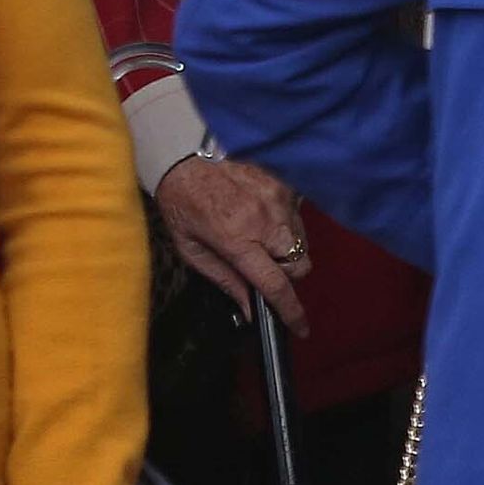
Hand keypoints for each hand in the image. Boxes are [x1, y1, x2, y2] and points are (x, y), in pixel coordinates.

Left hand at [155, 155, 310, 335]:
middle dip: (286, 274)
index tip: (300, 328)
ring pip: (301, 240)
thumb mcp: (192, 251)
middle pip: (299, 265)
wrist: (182, 156)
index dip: (291, 312)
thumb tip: (250, 310)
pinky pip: (296, 214)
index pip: (276, 284)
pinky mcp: (282, 181)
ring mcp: (277, 197)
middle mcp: (264, 219)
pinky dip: (284, 222)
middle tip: (262, 265)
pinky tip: (261, 215)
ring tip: (258, 236)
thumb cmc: (181, 204)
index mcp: (237, 239)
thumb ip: (225, 281)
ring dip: (286, 247)